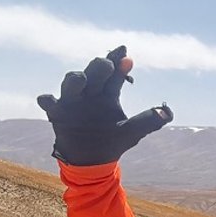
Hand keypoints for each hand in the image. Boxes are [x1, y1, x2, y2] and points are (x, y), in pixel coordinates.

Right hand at [37, 45, 172, 165]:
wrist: (91, 162)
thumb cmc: (111, 142)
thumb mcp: (131, 132)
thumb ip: (148, 121)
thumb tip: (168, 112)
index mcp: (108, 93)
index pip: (114, 73)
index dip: (119, 62)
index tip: (126, 54)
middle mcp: (90, 92)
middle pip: (94, 72)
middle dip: (100, 65)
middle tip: (108, 64)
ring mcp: (73, 101)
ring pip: (71, 82)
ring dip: (76, 78)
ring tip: (82, 79)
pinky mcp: (58, 113)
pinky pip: (48, 102)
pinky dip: (47, 100)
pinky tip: (48, 101)